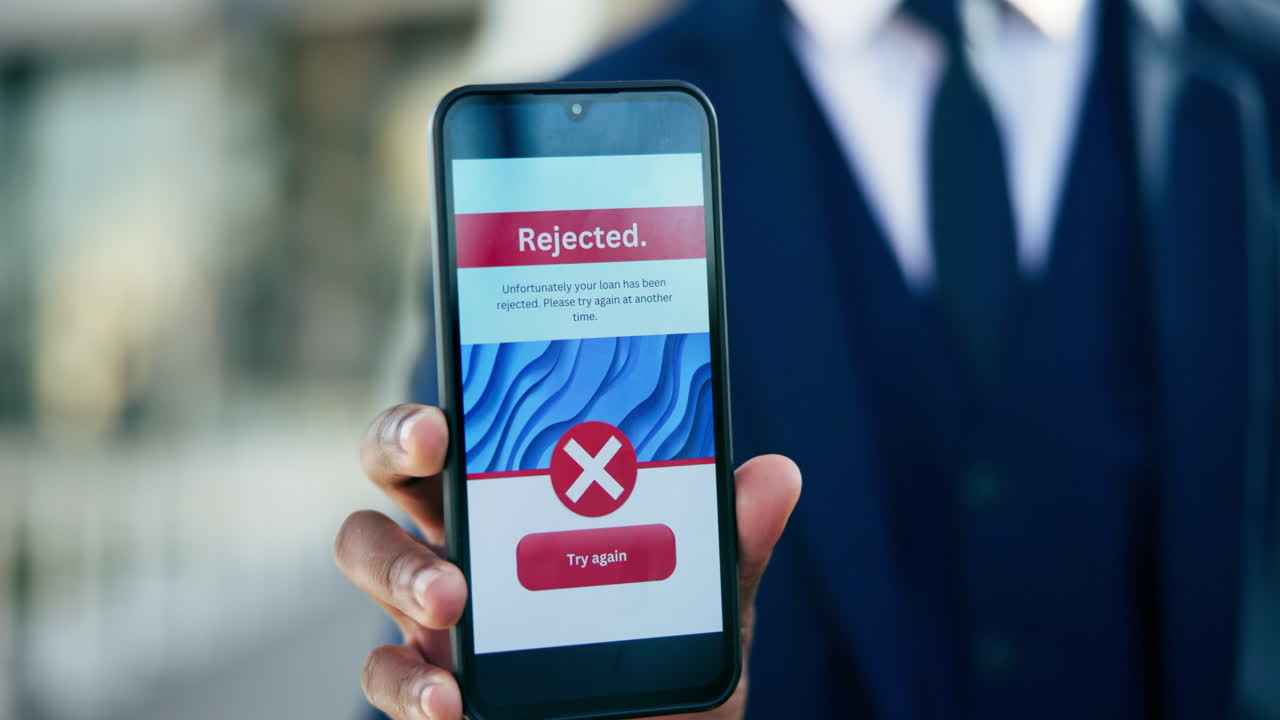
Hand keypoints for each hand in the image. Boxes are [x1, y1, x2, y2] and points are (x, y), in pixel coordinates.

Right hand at [335, 403, 801, 719]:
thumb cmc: (666, 680)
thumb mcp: (710, 614)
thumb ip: (729, 550)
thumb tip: (778, 474)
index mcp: (526, 504)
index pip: (475, 430)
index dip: (454, 398)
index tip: (460, 395)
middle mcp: (470, 545)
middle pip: (395, 470)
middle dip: (396, 441)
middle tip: (431, 445)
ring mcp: (438, 617)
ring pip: (366, 554)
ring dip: (399, 567)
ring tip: (453, 599)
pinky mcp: (427, 690)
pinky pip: (384, 674)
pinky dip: (406, 684)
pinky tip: (450, 703)